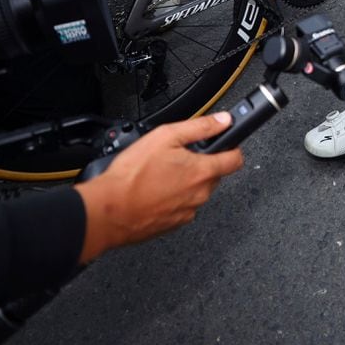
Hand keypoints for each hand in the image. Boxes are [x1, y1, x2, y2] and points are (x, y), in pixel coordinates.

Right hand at [75, 112, 243, 262]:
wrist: (108, 212)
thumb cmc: (132, 176)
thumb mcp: (166, 136)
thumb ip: (200, 126)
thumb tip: (224, 120)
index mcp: (203, 172)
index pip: (236, 159)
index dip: (232, 147)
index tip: (224, 142)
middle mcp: (200, 194)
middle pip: (214, 174)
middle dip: (201, 163)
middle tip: (178, 156)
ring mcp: (188, 212)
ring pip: (197, 191)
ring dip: (186, 181)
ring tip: (160, 174)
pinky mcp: (174, 224)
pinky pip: (182, 206)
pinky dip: (173, 197)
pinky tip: (154, 190)